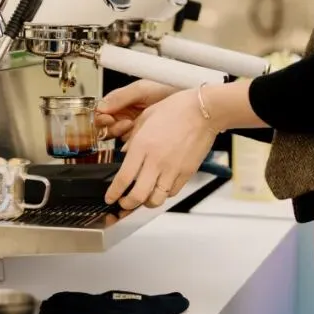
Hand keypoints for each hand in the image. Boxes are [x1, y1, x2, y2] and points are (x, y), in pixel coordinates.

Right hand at [94, 80, 176, 140]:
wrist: (190, 101)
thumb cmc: (167, 88)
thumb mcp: (142, 89)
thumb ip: (121, 97)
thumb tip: (101, 106)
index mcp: (122, 100)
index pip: (102, 112)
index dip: (102, 117)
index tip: (108, 118)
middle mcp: (125, 114)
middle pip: (107, 127)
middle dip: (114, 126)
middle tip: (126, 123)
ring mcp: (134, 127)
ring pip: (118, 136)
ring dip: (124, 134)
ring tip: (135, 126)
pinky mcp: (143, 138)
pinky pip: (132, 144)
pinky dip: (134, 142)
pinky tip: (140, 136)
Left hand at [105, 89, 217, 210]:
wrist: (203, 111)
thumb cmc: (176, 109)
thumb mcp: (146, 117)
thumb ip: (133, 138)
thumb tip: (125, 153)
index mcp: (142, 146)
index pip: (123, 178)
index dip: (114, 193)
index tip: (110, 197)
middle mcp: (156, 161)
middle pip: (137, 196)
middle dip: (127, 204)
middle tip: (123, 203)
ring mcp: (172, 169)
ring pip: (156, 199)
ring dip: (146, 203)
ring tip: (142, 198)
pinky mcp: (186, 173)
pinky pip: (172, 192)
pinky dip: (163, 194)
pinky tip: (159, 188)